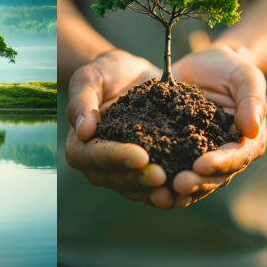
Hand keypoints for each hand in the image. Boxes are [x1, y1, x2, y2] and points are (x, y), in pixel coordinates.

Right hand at [65, 49, 175, 209]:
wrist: (133, 76)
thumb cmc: (107, 73)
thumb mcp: (91, 77)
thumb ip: (82, 100)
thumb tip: (82, 131)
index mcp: (81, 146)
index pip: (92, 156)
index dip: (115, 157)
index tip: (139, 155)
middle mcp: (100, 165)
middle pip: (115, 178)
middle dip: (138, 178)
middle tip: (160, 176)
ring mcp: (123, 171)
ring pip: (135, 189)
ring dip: (153, 192)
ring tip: (173, 192)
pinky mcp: (146, 170)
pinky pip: (154, 186)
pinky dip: (169, 190)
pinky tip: (186, 190)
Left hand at [170, 44, 266, 207]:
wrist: (204, 66)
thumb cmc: (230, 70)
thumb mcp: (245, 77)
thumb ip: (251, 101)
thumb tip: (252, 129)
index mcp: (247, 142)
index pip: (236, 158)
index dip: (220, 164)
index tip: (201, 165)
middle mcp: (225, 156)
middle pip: (213, 177)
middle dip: (196, 182)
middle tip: (178, 184)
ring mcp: (200, 157)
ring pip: (192, 180)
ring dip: (177, 190)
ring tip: (160, 193)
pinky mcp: (178, 153)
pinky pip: (170, 168)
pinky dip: (159, 177)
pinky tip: (143, 179)